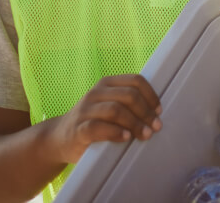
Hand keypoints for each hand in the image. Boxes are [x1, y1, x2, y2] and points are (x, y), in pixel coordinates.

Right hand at [45, 74, 161, 163]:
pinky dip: (115, 132)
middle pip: (128, 95)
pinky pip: (97, 127)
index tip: (159, 111)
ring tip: (145, 135)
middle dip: (146, 112)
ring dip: (135, 123)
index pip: (135, 81)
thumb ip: (129, 104)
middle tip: (155, 127)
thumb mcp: (110, 106)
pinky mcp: (78, 129)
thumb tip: (157, 113)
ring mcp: (85, 111)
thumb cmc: (94, 122)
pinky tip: (126, 137)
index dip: (151, 95)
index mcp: (107, 84)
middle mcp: (95, 93)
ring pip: (115, 110)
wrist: (60, 138)